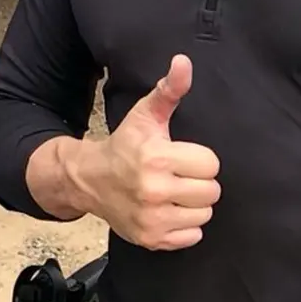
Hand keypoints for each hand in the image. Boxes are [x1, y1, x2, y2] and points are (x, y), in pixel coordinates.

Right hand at [81, 55, 220, 250]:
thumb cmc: (124, 145)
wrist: (89, 180)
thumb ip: (169, 90)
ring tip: (173, 193)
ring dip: (193, 205)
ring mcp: (153, 218)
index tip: (180, 156)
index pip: (211, 164)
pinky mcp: (151, 239)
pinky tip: (167, 211)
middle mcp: (154, 190)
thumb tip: (184, 62)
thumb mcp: (145, 115)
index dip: (198, 158)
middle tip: (177, 175)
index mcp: (157, 158)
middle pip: (211, 191)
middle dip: (197, 182)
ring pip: (204, 215)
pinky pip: (192, 237)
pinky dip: (184, 226)